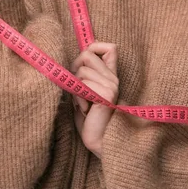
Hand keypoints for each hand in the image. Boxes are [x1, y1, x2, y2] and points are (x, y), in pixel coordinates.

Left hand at [70, 42, 118, 158]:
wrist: (98, 141)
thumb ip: (84, 75)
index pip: (110, 47)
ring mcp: (112, 85)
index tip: (82, 62)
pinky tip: (85, 109)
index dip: (93, 47)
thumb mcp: (84, 92)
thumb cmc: (88, 119)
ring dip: (75, 88)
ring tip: (82, 103)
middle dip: (75, 68)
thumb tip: (74, 59)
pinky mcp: (107, 94)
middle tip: (78, 89)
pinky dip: (77, 98)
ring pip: (81, 70)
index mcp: (111, 76)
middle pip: (87, 54)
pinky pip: (82, 84)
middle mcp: (114, 78)